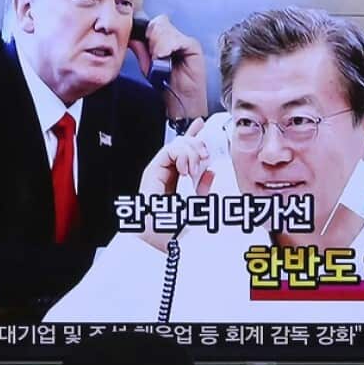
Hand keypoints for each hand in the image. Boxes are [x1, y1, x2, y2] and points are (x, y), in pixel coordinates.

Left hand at [128, 14, 208, 117]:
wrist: (180, 102)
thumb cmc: (167, 86)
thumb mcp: (147, 66)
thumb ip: (140, 49)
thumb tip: (131, 36)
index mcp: (164, 39)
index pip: (151, 23)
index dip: (143, 33)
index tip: (141, 46)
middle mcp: (175, 37)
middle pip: (157, 24)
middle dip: (150, 41)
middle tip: (153, 58)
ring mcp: (185, 40)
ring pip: (165, 29)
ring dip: (158, 46)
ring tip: (160, 61)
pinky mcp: (193, 46)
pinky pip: (176, 39)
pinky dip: (166, 47)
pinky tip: (165, 57)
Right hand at [137, 118, 212, 251]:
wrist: (158, 240)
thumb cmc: (174, 228)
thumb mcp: (198, 205)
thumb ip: (203, 188)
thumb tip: (211, 171)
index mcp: (179, 177)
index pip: (186, 151)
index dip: (195, 135)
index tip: (203, 125)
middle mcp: (168, 171)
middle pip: (183, 143)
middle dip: (198, 145)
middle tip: (205, 158)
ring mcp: (159, 170)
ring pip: (177, 144)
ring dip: (191, 152)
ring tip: (194, 169)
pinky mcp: (152, 172)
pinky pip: (168, 151)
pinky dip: (181, 156)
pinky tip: (186, 169)